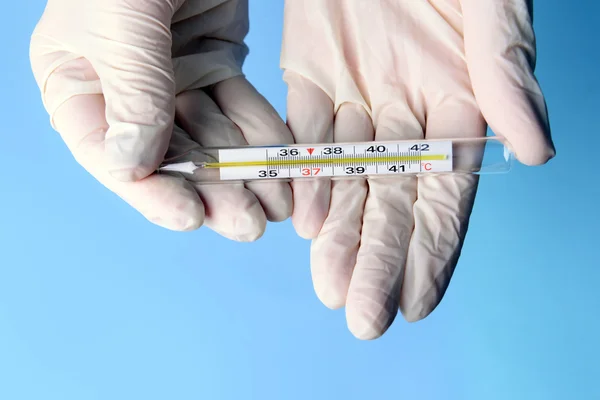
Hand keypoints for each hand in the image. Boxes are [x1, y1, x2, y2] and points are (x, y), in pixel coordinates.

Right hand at [30, 0, 292, 238]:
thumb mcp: (122, 20)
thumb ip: (132, 91)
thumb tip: (134, 165)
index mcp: (80, 84)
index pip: (111, 154)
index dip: (151, 191)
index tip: (190, 216)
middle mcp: (126, 89)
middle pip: (170, 156)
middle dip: (212, 191)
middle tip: (248, 224)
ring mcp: (174, 79)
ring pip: (211, 139)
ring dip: (245, 172)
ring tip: (277, 203)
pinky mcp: (216, 62)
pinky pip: (240, 108)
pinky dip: (261, 135)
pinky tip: (283, 162)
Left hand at [281, 0, 554, 338]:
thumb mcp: (491, 8)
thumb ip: (507, 74)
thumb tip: (536, 150)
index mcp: (459, 108)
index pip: (446, 196)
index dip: (433, 251)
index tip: (415, 302)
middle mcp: (407, 117)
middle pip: (392, 202)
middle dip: (379, 259)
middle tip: (362, 316)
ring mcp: (357, 100)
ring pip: (346, 182)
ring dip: (338, 235)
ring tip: (329, 287)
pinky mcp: (310, 78)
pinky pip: (304, 137)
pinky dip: (303, 176)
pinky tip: (301, 218)